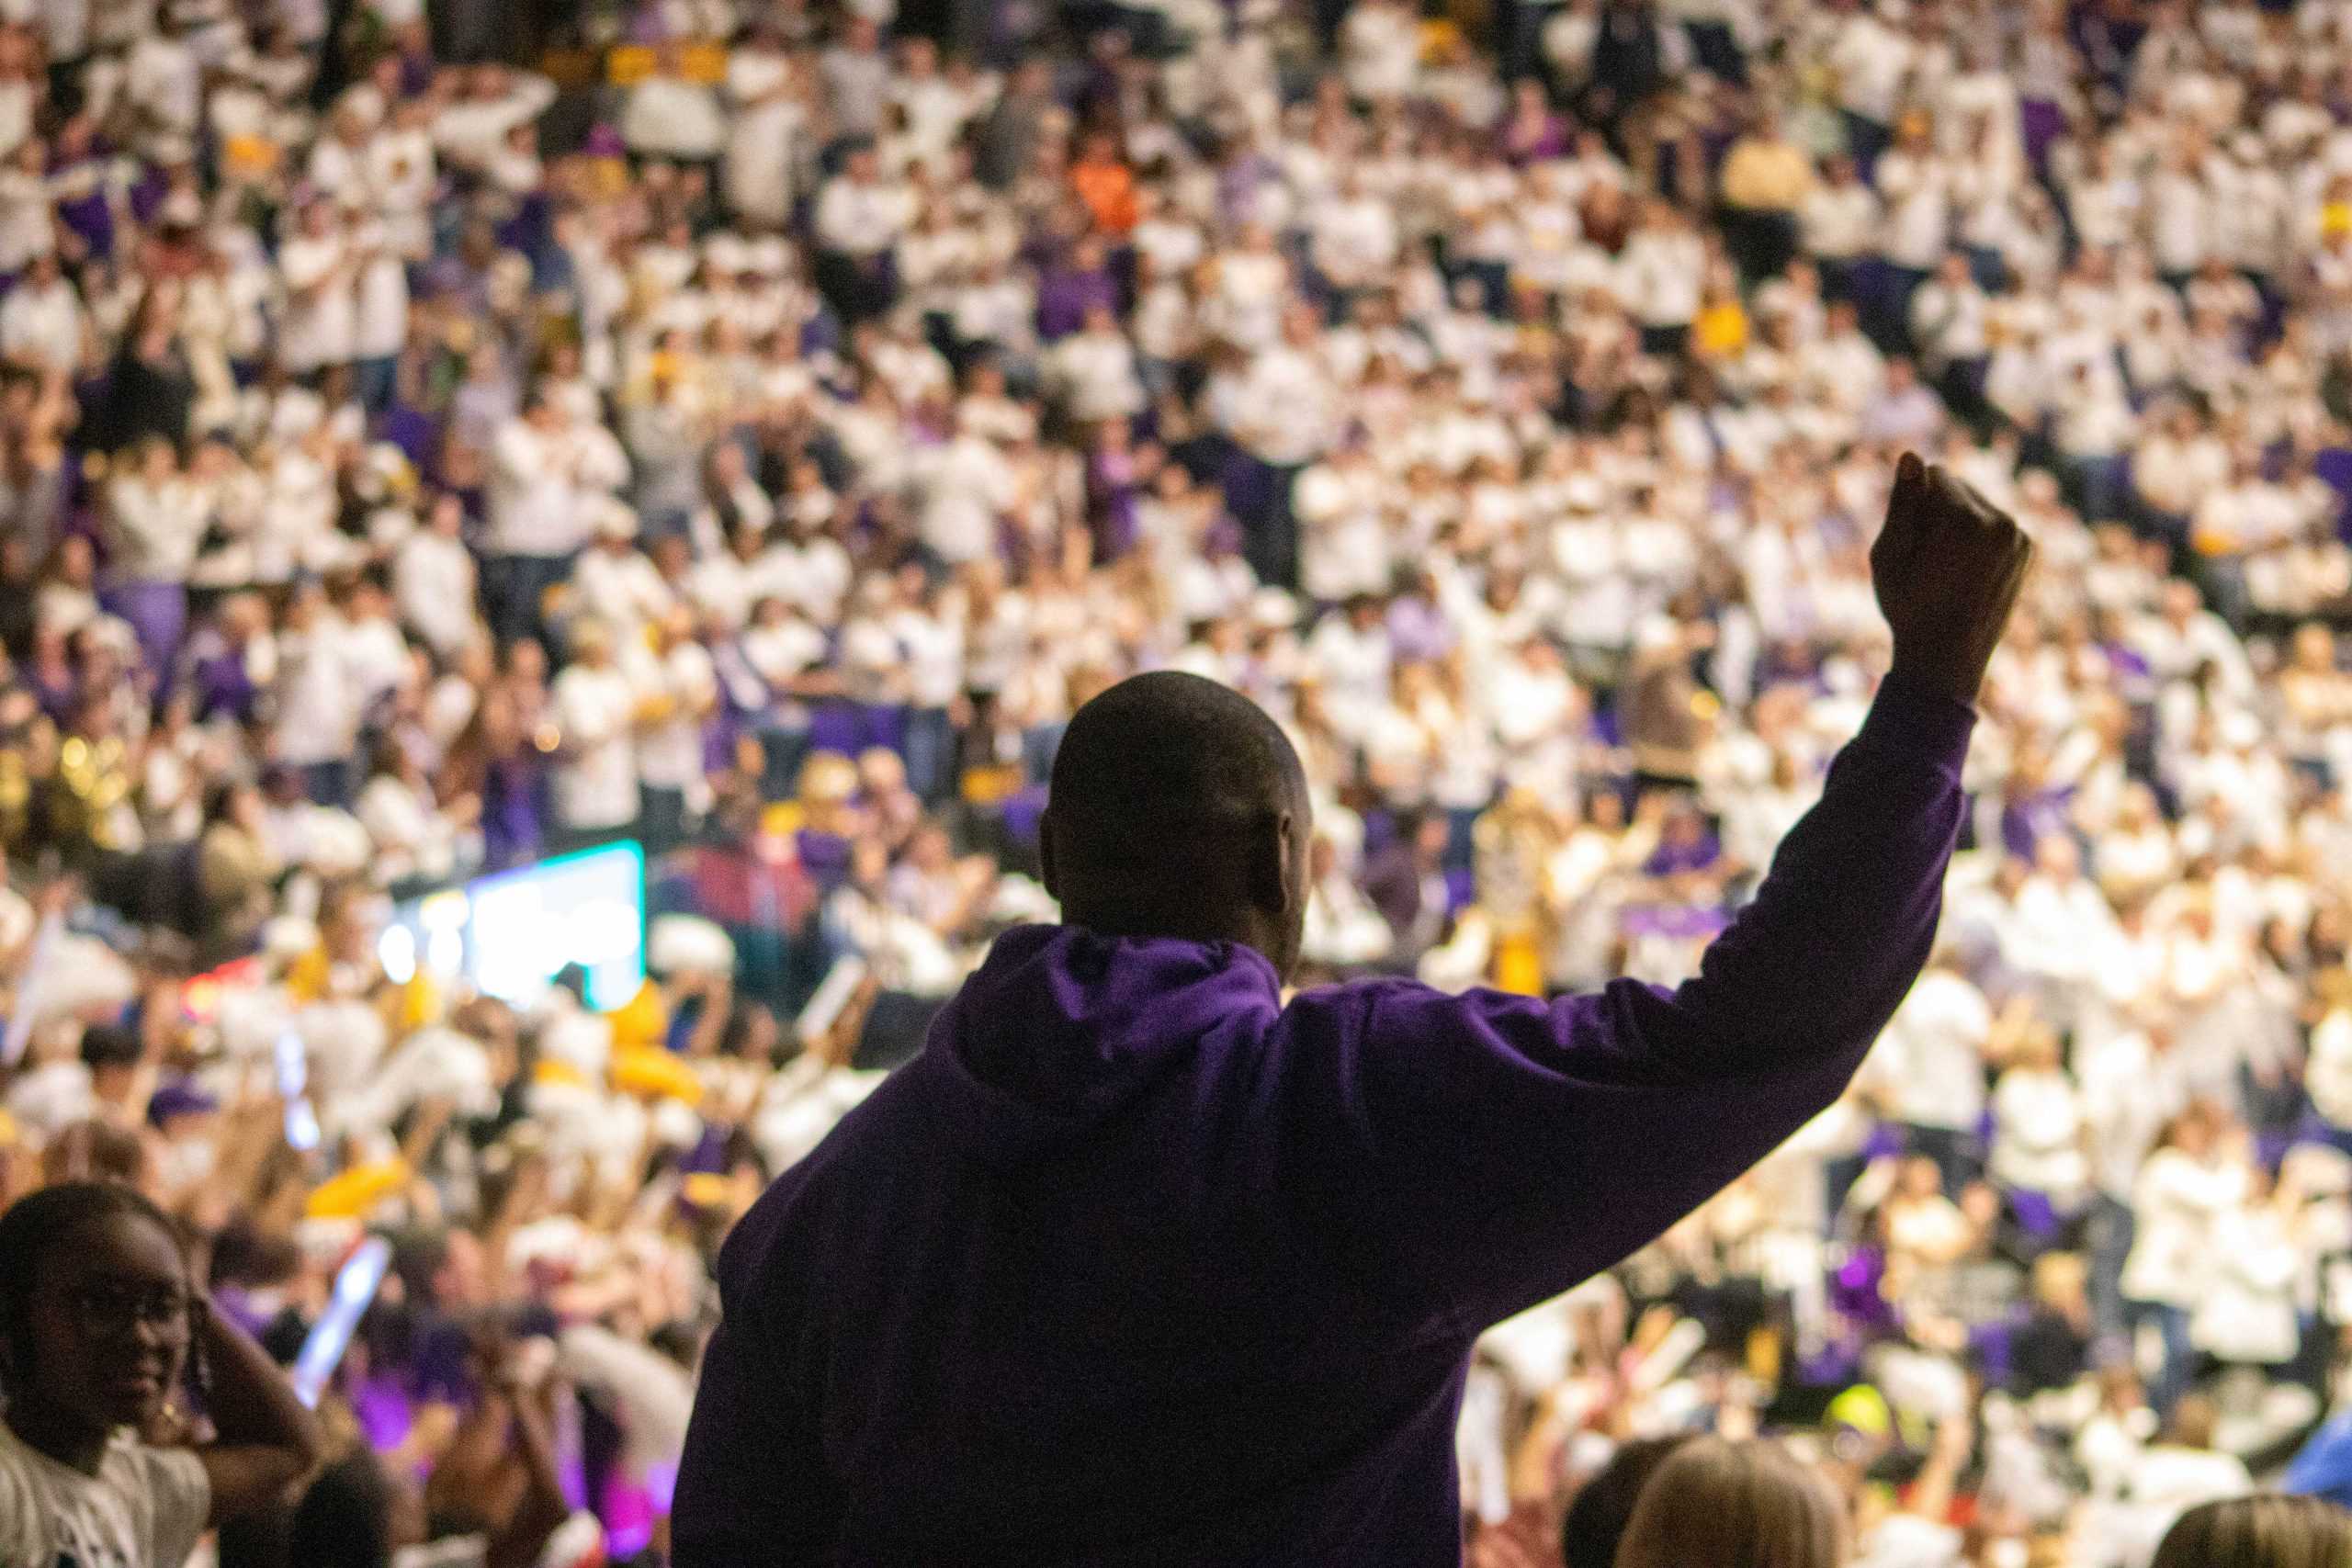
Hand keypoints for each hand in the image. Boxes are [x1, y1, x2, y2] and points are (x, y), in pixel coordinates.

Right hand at [1872, 451, 2033, 706]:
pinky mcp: (2027, 549)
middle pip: (1958, 485)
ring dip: (1957, 523)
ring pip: (1977, 503)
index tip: (1913, 543)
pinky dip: (1977, 537)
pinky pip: (1994, 523)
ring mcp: (2019, 537)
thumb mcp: (1888, 554)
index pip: (1933, 472)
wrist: (1946, 659)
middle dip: (1937, 509)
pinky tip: (1966, 571)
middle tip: (1928, 560)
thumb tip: (1912, 455)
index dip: (1913, 504)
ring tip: (1947, 568)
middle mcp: (2001, 522)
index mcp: (1965, 520)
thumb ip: (1901, 502)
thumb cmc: (1908, 607)